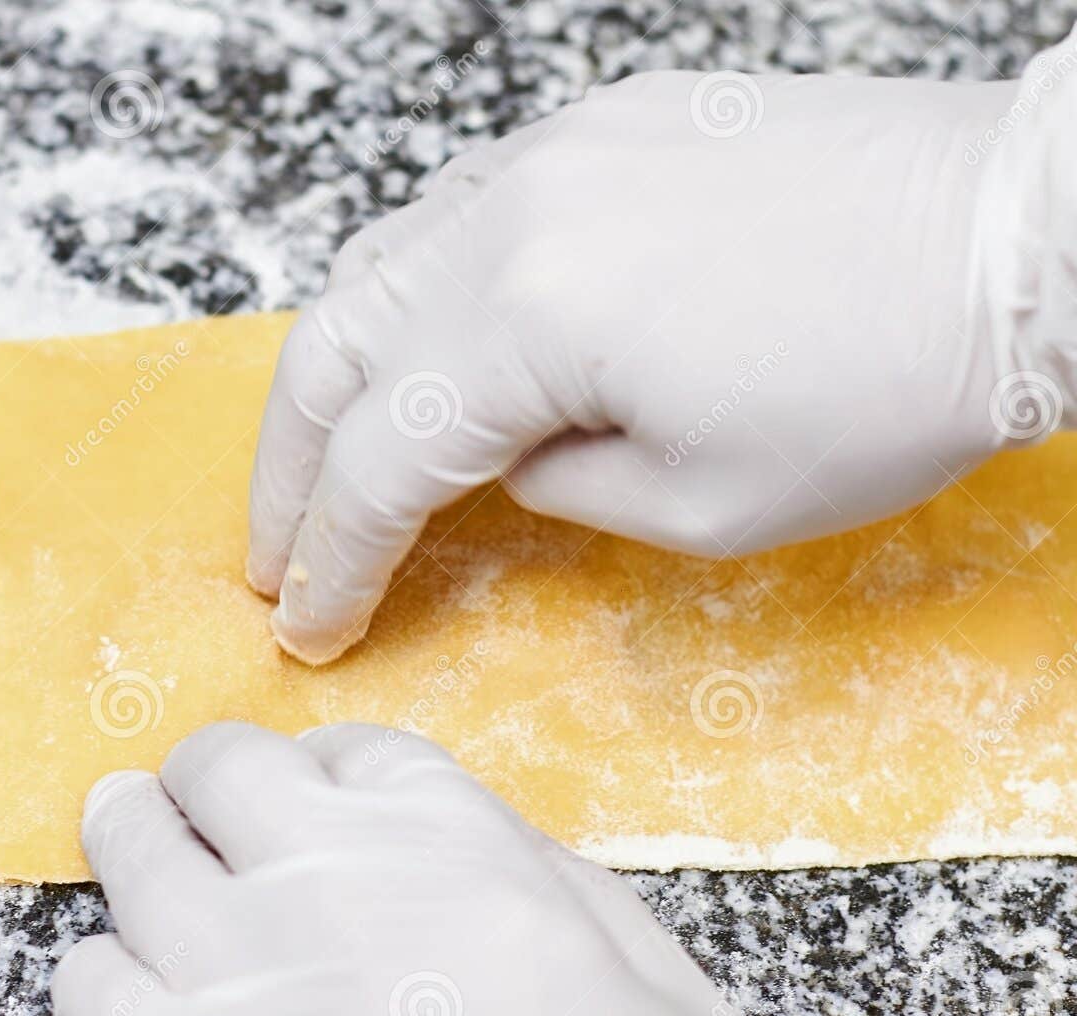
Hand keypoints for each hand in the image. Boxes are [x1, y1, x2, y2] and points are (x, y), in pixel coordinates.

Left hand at [51, 722, 757, 1015]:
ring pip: (131, 854)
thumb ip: (536, 875)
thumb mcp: (642, 970)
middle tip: (188, 806)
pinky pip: (87, 982)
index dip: (321, 773)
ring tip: (150, 877)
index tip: (311, 799)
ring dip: (142, 858)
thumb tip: (460, 840)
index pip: (346, 747)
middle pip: (216, 768)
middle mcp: (328, 875)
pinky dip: (109, 982)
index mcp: (450, 838)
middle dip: (206, 785)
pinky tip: (142, 1004)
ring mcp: (237, 971)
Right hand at [246, 65, 1061, 663]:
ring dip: (331, 379)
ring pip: (373, 267)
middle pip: (331, 349)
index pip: (380, 459)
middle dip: (286, 471)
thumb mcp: (703, 505)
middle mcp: (510, 213)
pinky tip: (415, 354)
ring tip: (324, 464)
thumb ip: (557, 489)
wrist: (1018, 237)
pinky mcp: (596, 129)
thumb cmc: (889, 385)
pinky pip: (450, 214)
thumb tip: (497, 465)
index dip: (334, 558)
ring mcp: (548, 154)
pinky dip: (406, 299)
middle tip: (276, 554)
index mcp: (530, 316)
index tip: (311, 624)